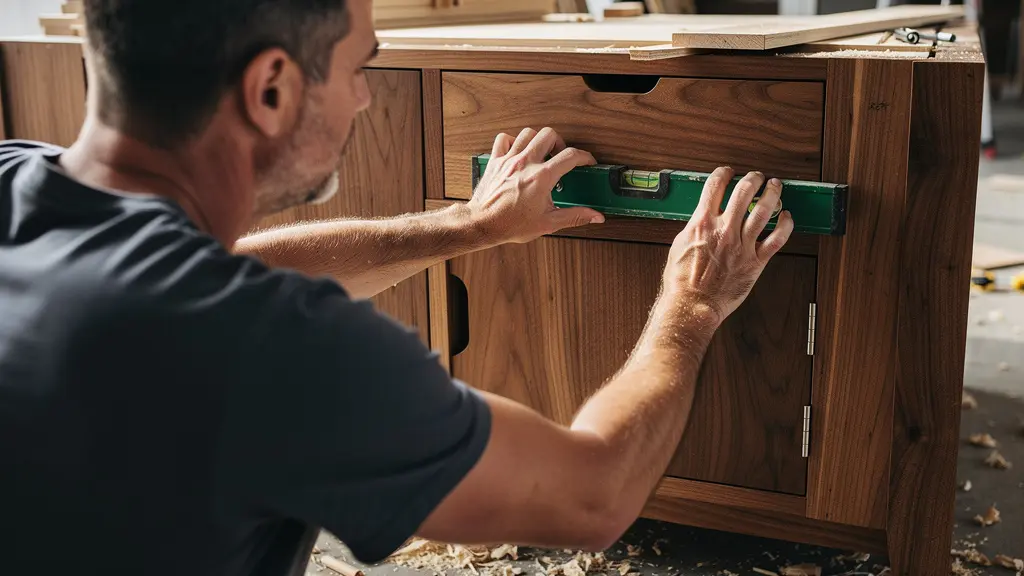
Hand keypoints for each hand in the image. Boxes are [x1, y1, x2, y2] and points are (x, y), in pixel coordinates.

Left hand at [467, 128, 605, 244]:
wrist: (482, 224)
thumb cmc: (510, 224)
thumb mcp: (548, 223)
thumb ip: (574, 216)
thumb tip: (594, 216)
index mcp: (541, 178)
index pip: (570, 156)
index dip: (584, 157)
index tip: (586, 162)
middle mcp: (525, 163)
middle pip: (549, 135)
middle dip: (559, 143)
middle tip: (561, 156)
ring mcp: (508, 160)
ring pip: (527, 133)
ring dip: (538, 140)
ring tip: (542, 152)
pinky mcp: (495, 161)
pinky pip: (504, 139)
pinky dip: (512, 141)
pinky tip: (518, 152)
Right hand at [662, 167, 793, 325]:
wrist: (692, 305)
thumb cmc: (682, 281)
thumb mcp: (679, 245)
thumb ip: (695, 228)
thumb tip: (703, 217)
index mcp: (702, 224)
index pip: (715, 186)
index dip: (723, 173)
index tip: (728, 172)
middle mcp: (724, 230)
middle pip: (744, 191)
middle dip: (753, 178)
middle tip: (756, 177)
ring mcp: (742, 245)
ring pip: (765, 209)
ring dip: (772, 193)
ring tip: (775, 186)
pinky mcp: (756, 262)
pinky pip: (778, 238)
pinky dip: (785, 224)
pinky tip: (786, 216)